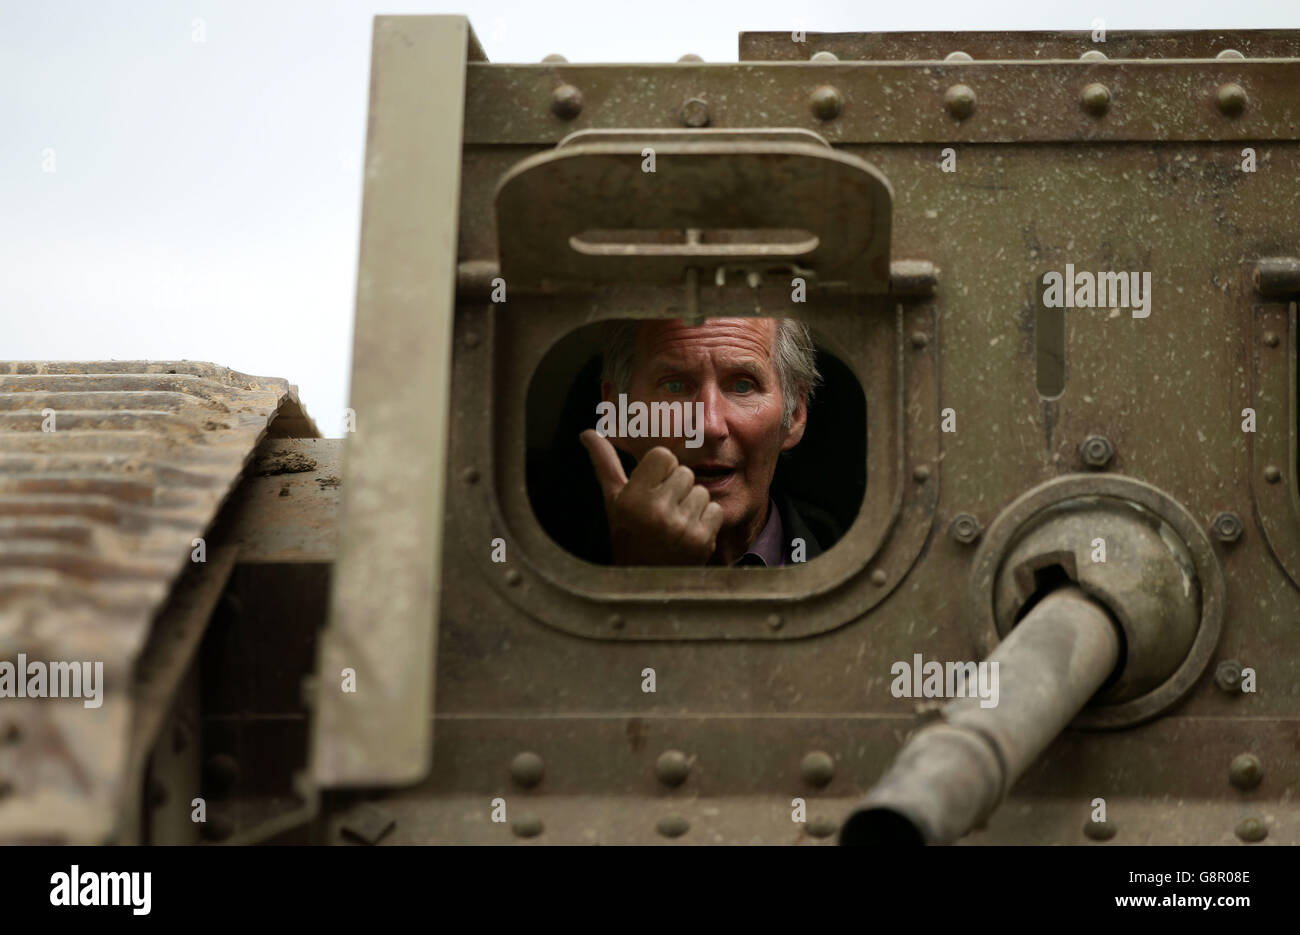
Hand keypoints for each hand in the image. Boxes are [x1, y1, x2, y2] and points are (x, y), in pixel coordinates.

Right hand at [580, 430, 724, 564]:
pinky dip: (705, 520)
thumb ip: (605, 463)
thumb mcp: (612, 501)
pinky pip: (715, 509)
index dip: (659, 470)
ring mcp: (681, 526)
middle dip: (675, 489)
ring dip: (691, 505)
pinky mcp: (702, 540)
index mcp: (632, 498)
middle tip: (661, 511)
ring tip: (674, 523)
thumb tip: (587, 432)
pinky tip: (687, 534)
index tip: (651, 490)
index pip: (663, 455)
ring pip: (701, 490)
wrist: (644, 584)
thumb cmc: (628, 535)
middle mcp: (656, 511)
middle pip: (684, 472)